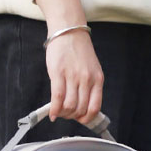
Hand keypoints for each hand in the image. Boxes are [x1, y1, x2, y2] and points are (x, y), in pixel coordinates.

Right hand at [35, 0, 103, 123]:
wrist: (69, 31)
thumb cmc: (79, 51)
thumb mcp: (91, 69)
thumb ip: (89, 86)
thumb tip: (81, 106)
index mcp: (97, 79)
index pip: (95, 107)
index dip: (87, 118)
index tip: (80, 119)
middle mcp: (87, 79)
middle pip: (80, 109)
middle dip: (72, 116)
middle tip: (66, 114)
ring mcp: (73, 77)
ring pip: (69, 106)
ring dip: (63, 114)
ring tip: (59, 111)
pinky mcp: (58, 74)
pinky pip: (57, 98)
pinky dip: (54, 110)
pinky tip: (52, 114)